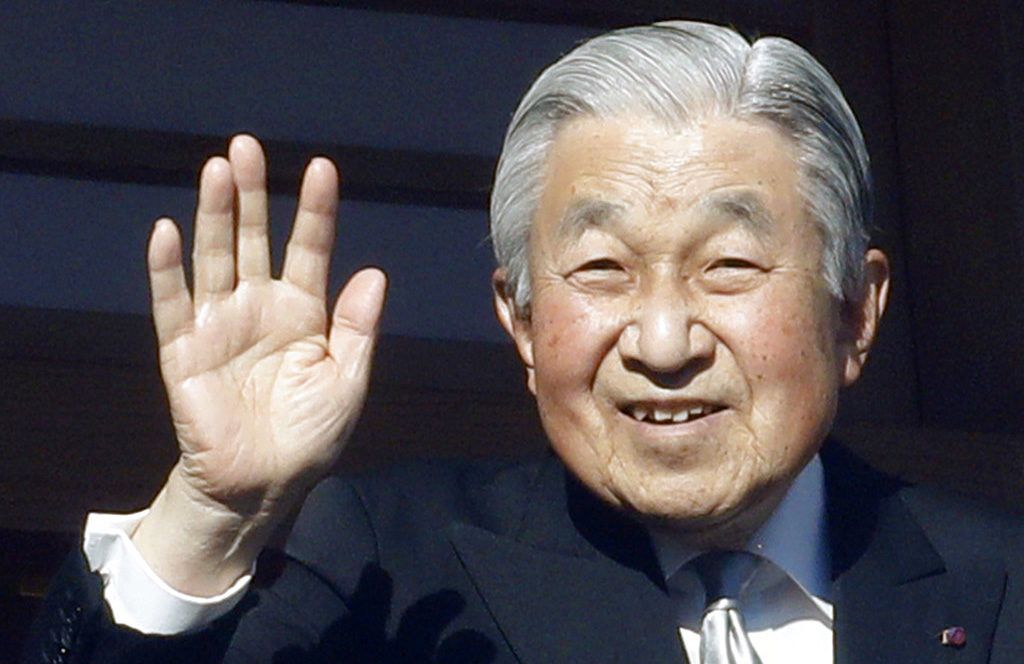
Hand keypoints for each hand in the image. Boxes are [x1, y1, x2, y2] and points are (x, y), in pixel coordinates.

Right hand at [134, 136, 385, 593]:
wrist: (262, 486)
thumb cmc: (309, 437)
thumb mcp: (347, 382)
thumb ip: (356, 328)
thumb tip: (374, 273)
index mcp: (304, 313)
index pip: (310, 249)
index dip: (315, 211)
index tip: (321, 168)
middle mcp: (260, 308)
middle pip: (255, 240)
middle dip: (252, 195)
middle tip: (246, 146)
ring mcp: (219, 326)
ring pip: (215, 259)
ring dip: (215, 215)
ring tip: (217, 169)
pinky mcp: (183, 351)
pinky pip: (172, 304)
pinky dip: (167, 270)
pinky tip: (168, 231)